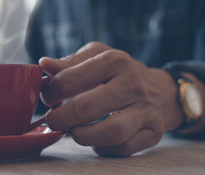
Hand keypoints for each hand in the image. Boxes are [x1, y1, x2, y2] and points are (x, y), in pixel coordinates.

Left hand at [39, 42, 184, 156]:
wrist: (161, 89)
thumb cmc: (120, 72)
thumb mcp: (96, 56)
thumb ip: (69, 62)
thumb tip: (44, 64)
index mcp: (114, 60)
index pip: (68, 81)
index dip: (50, 93)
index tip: (48, 98)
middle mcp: (132, 84)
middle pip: (85, 108)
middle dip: (60, 119)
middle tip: (53, 120)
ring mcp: (145, 109)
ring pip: (110, 132)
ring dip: (82, 136)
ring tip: (74, 131)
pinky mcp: (154, 131)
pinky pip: (123, 148)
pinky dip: (103, 148)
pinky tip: (96, 139)